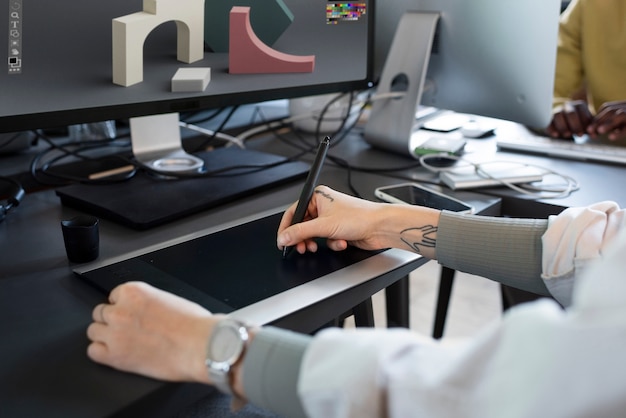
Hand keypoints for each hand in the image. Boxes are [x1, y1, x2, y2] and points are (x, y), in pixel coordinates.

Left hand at [87, 281, 216, 383]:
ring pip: (93, 331)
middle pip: (100, 313)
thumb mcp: (170, 299)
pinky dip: (102, 353)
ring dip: (105, 336)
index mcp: (134, 292)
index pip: (114, 296)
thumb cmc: (194, 324)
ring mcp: (115, 334)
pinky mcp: (114, 356)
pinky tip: (116, 353)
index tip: (132, 314)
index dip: (124, 307)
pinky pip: (93, 352)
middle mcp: (120, 310)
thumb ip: (149, 303)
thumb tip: (145, 312)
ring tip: (122, 342)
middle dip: (113, 320)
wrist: (200, 345)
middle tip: (127, 329)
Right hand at [277, 185, 388, 253]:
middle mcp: (323, 206)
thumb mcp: (324, 226)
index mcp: (318, 197)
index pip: (294, 212)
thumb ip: (300, 232)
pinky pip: (326, 240)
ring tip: (317, 246)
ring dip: (318, 242)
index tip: (282, 241)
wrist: (380, 227)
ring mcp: (331, 219)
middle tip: (300, 248)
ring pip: (314, 235)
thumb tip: (284, 237)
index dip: (287, 228)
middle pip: (303, 225)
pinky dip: (332, 243)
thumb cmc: (360, 217)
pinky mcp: (338, 230)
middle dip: (303, 238)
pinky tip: (341, 242)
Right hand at [546, 100, 592, 138]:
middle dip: (575, 125)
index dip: (585, 122)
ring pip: (558, 116)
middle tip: (579, 135)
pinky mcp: (549, 119)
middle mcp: (568, 106)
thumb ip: (594, 129)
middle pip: (571, 113)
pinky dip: (551, 129)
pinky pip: (548, 122)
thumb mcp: (589, 125)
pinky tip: (556, 135)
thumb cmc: (581, 124)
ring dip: (563, 126)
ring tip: (568, 135)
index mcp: (580, 105)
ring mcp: (557, 112)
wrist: (569, 124)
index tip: (587, 131)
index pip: (582, 112)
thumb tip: (594, 135)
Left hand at [587, 101, 625, 140]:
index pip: (606, 108)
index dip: (596, 118)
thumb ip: (605, 123)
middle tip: (589, 130)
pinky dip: (620, 133)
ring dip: (608, 123)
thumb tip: (590, 130)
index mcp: (621, 105)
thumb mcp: (617, 122)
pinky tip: (611, 137)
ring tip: (599, 130)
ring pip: (620, 115)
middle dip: (599, 121)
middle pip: (611, 111)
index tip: (588, 129)